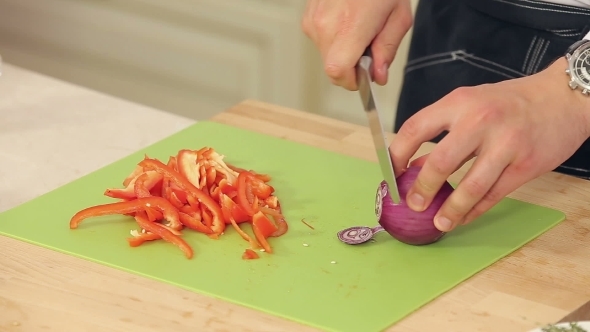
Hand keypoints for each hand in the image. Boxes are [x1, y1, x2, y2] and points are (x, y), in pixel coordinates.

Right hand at [301, 0, 412, 89]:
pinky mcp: (308, 18)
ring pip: (326, 55)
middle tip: (368, 45)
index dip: (351, 81)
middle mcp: (326, 25)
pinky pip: (320, 40)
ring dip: (343, 51)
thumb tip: (378, 75)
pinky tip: (347, 20)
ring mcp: (313, 21)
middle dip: (351, 65)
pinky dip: (335, 38)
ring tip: (358, 27)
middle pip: (332, 67)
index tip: (362, 78)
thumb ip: (388, 50)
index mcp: (350, 26)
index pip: (337, 72)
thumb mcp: (398, 17)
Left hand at [389, 58, 589, 231]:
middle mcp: (480, 121)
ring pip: (470, 186)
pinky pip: (494, 195)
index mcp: (459, 102)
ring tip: (439, 223)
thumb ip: (441, 132)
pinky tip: (463, 218)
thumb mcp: (470, 104)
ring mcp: (505, 144)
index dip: (397, 155)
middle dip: (422, 189)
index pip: (415, 129)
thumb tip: (412, 166)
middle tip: (413, 204)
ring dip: (451, 210)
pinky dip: (475, 210)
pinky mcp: (525, 165)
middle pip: (441, 162)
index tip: (391, 174)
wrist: (563, 98)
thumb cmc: (510, 102)